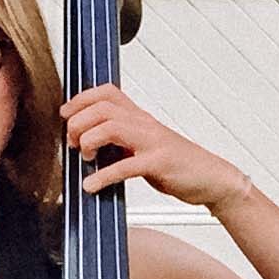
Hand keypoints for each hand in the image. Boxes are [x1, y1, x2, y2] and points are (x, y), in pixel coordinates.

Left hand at [62, 85, 250, 212]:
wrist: (213, 178)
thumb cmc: (178, 164)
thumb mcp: (144, 147)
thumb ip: (121, 142)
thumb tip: (90, 144)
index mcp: (140, 118)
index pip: (108, 92)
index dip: (81, 98)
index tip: (66, 113)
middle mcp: (145, 124)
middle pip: (103, 107)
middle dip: (79, 122)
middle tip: (74, 142)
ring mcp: (153, 142)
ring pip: (111, 126)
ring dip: (89, 140)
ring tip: (84, 157)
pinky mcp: (159, 163)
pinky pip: (125, 166)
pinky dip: (103, 176)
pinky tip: (91, 185)